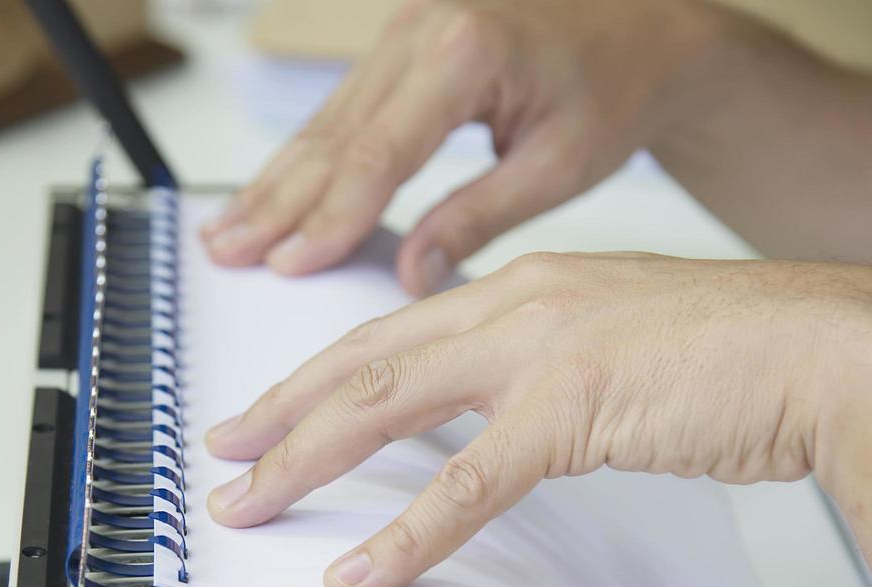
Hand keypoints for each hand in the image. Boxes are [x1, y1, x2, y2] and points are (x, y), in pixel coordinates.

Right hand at [200, 0, 723, 293]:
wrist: (646, 28)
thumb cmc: (616, 86)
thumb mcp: (559, 165)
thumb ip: (478, 217)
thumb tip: (412, 273)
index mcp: (466, 53)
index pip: (379, 153)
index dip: (330, 216)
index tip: (291, 265)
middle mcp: (423, 29)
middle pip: (334, 135)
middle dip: (278, 203)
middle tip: (228, 255)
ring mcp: (405, 32)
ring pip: (324, 122)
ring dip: (274, 183)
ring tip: (226, 235)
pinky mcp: (401, 45)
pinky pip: (340, 111)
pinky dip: (301, 159)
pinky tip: (268, 193)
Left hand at [204, 252, 871, 586]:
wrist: (831, 350)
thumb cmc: (739, 355)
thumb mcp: (617, 346)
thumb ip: (547, 375)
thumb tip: (497, 426)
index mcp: (526, 288)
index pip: (392, 332)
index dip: (317, 377)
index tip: (267, 413)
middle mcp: (519, 304)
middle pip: (364, 361)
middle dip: (280, 415)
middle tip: (223, 459)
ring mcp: (542, 349)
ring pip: (388, 407)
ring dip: (307, 461)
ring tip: (252, 504)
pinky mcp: (574, 406)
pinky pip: (467, 481)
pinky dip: (406, 531)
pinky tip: (363, 566)